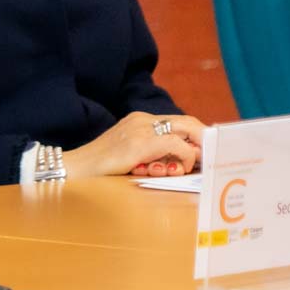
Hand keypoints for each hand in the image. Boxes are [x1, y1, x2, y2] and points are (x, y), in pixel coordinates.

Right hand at [63, 111, 205, 178]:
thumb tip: (182, 161)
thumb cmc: (102, 168)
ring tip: (189, 168)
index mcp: (138, 120)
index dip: (197, 134)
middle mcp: (142, 120)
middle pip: (187, 122)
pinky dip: (186, 157)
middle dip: (204, 139)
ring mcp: (141, 129)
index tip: (207, 150)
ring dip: (195, 151)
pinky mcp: (141, 143)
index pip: (178, 121)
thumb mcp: (131, 155)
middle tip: (212, 157)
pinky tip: (178, 170)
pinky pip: (177, 145)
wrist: (77, 169)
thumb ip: (152, 153)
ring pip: (186, 130)